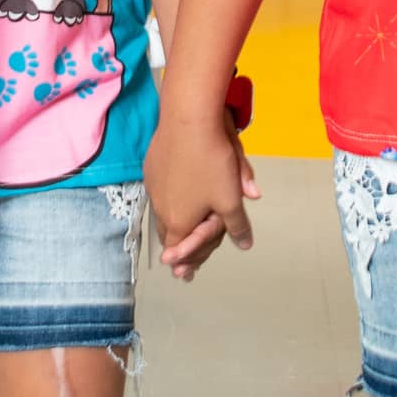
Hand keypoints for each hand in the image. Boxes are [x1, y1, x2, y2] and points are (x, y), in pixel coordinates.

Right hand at [146, 112, 261, 282]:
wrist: (188, 120)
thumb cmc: (211, 163)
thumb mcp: (230, 199)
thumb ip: (237, 225)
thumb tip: (245, 245)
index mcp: (180, 221)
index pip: (181, 250)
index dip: (187, 263)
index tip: (185, 276)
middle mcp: (161, 208)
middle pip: (168, 234)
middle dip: (176, 247)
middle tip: (179, 259)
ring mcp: (154, 187)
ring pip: (162, 213)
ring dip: (170, 224)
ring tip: (176, 230)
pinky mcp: (151, 168)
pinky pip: (159, 192)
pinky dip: (167, 201)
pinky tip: (171, 196)